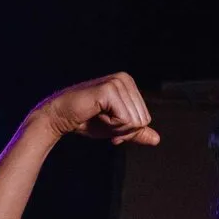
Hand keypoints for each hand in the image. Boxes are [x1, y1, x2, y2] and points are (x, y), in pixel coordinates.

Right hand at [30, 72, 159, 145]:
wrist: (61, 118)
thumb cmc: (87, 121)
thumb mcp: (117, 129)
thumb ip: (136, 132)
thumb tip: (157, 139)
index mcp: (129, 84)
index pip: (145, 119)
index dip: (128, 130)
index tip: (109, 125)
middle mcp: (125, 79)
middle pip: (142, 120)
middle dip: (123, 130)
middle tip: (103, 121)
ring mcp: (118, 82)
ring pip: (135, 122)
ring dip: (115, 128)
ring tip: (98, 116)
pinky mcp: (110, 89)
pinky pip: (125, 120)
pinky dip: (111, 125)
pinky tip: (96, 114)